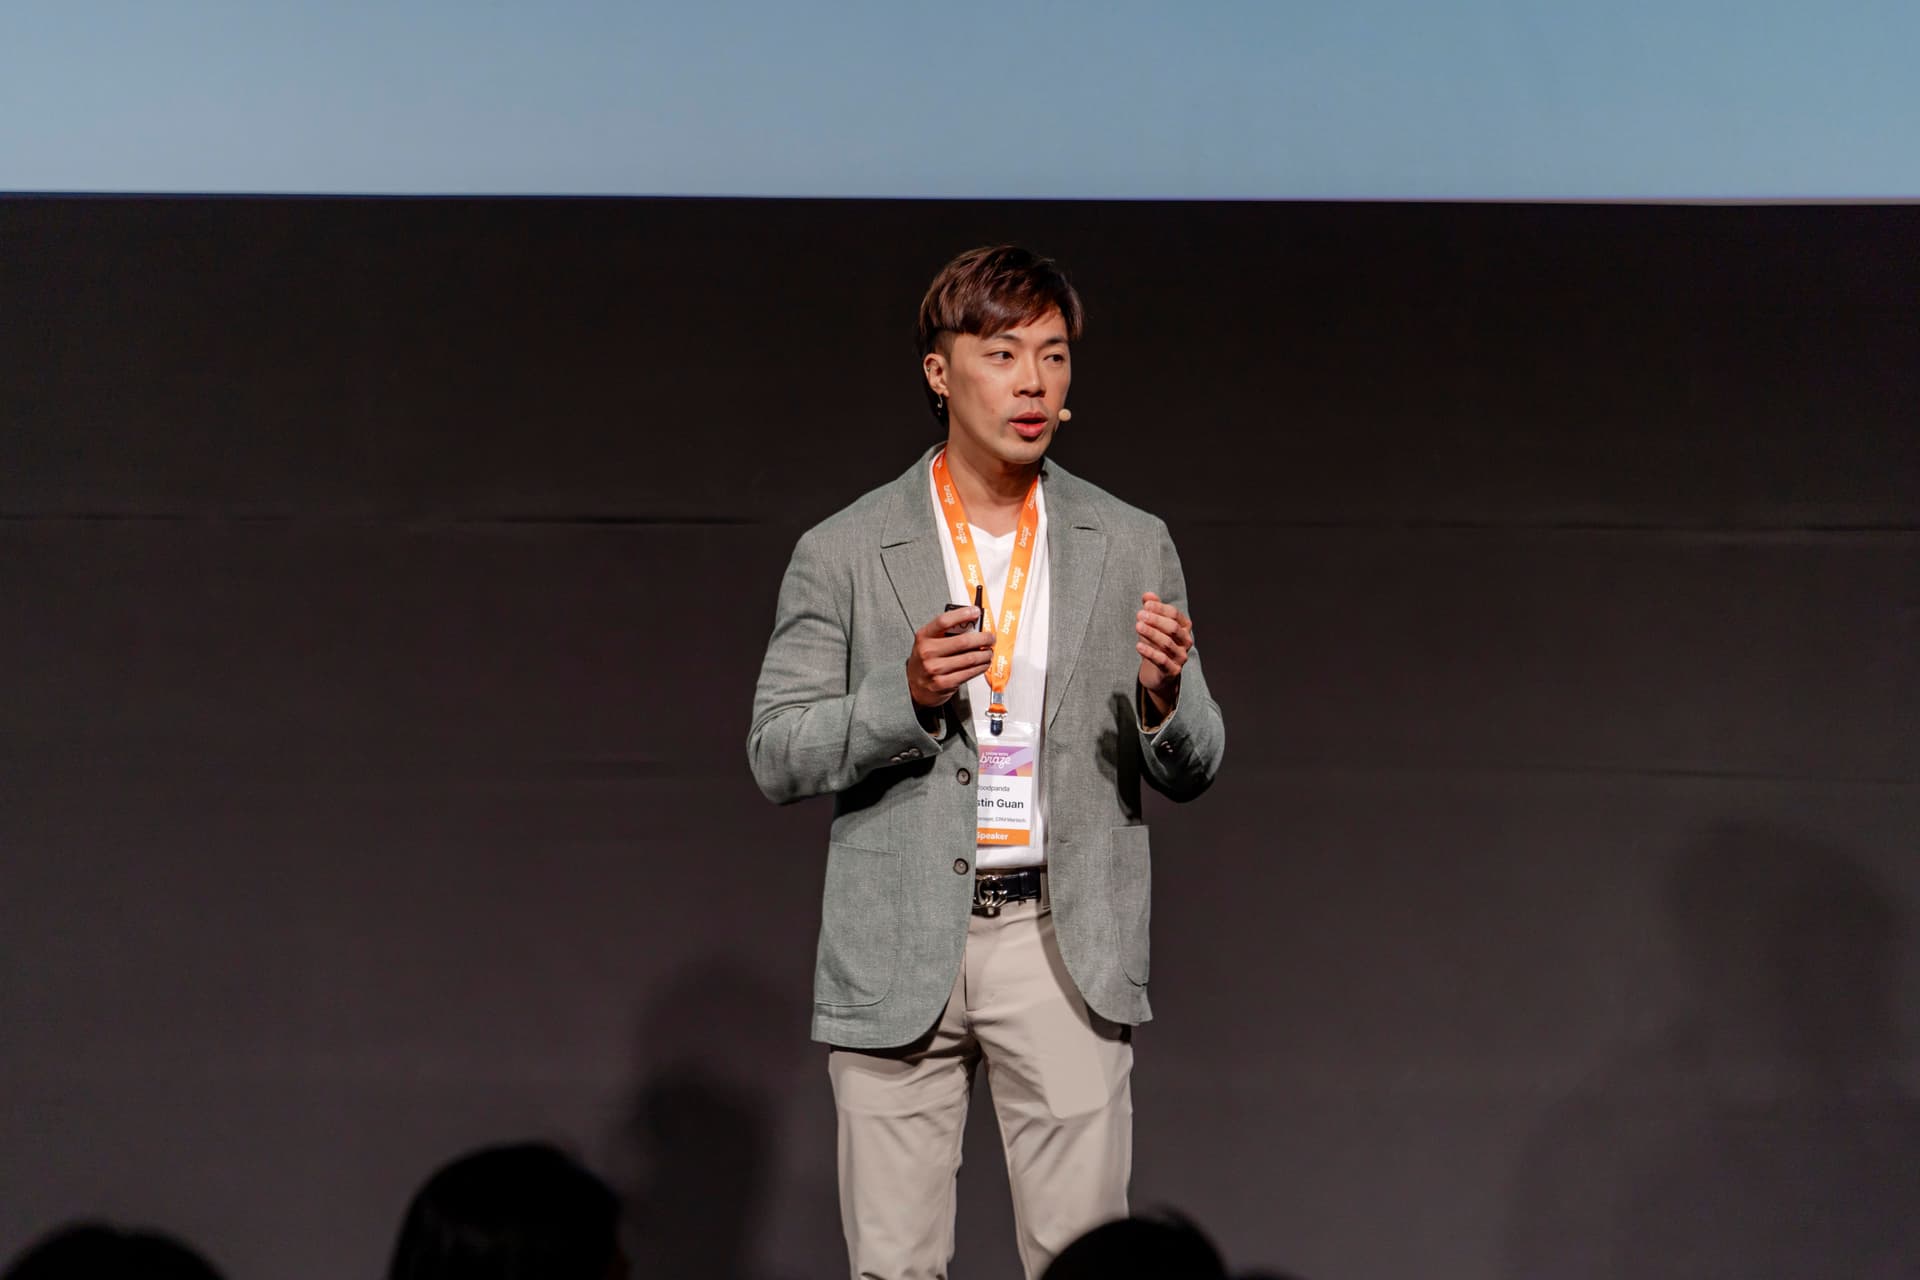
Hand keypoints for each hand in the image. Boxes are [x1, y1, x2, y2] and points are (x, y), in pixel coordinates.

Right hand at [908, 605, 995, 707]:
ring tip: (989, 652)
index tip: (975, 611)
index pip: (944, 621)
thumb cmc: (926, 660)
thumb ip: (947, 632)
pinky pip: (968, 673)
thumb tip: (973, 623)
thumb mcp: (929, 641)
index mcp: (924, 636)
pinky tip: (983, 664)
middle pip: (963, 641)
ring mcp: (935, 669)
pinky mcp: (943, 683)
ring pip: (970, 658)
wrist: (914, 686)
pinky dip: (981, 667)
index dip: (962, 614)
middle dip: (983, 638)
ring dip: (985, 654)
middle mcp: (927, 652)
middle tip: (990, 637)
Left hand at [1135, 591, 1192, 718]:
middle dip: (1156, 620)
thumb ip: (1152, 609)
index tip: (1145, 604)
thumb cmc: (1156, 645)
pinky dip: (1150, 652)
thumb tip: (1148, 595)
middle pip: (1173, 627)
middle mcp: (1186, 641)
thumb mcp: (1153, 626)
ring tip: (1137, 626)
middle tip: (1140, 615)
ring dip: (1151, 633)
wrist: (1158, 674)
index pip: (1174, 614)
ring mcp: (1181, 657)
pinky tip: (1138, 646)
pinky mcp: (1173, 671)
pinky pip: (1162, 660)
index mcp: (1184, 627)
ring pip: (1167, 643)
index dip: (1160, 608)